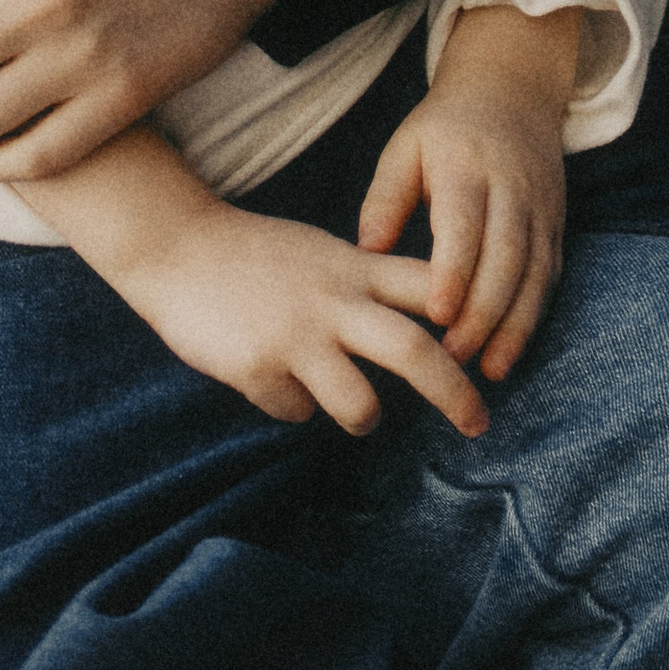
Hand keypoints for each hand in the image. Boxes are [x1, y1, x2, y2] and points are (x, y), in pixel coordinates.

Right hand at [110, 195, 488, 437]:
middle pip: (417, 352)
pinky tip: (270, 380)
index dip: (471, 314)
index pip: (431, 284)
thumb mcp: (320, 253)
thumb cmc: (254, 253)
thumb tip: (408, 333)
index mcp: (353, 267)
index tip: (492, 344)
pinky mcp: (260, 367)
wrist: (176, 245)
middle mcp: (335, 300)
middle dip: (456, 393)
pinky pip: (294, 413)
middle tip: (479, 424)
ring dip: (364, 418)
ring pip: (361, 406)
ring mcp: (298, 335)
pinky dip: (290, 406)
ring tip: (356, 412)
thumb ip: (362, 285)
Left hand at [356, 6, 578, 383]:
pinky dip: (534, 315)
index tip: (436, 316)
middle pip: (506, 257)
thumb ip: (386, 198)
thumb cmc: (444, 128)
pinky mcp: (555, 222)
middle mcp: (511, 188)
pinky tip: (511, 350)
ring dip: (514, 325)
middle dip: (483, 313)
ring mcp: (539, 207)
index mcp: (466, 166)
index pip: (465, 224)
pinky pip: (550, 274)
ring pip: (535, 272)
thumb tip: (366, 252)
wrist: (512, 89)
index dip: (454, 272)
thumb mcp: (405, 147)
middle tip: (452, 359)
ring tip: (487, 369)